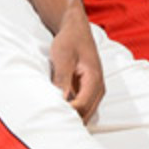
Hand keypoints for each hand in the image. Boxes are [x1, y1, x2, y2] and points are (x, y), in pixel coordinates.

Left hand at [49, 6, 104, 121]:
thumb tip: (61, 100)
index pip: (82, 105)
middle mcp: (99, 87)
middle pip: (86, 113)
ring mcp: (95, 89)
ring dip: (72, 116)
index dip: (67, 113)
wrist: (75, 29)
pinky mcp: (89, 89)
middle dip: (70, 118)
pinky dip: (73, 110)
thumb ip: (63, 79)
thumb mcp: (63, 57)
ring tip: (53, 116)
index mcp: (94, 79)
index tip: (51, 113)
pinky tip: (59, 109)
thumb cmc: (69, 40)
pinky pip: (83, 107)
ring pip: (85, 112)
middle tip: (50, 119)